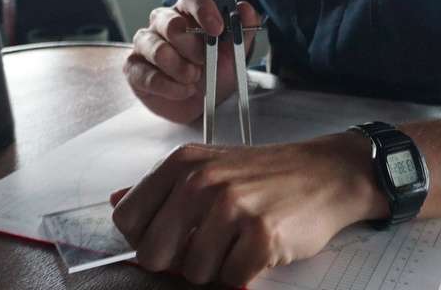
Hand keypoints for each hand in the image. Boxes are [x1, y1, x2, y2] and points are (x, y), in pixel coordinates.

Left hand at [110, 133, 384, 286]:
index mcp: (181, 163)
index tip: (169, 237)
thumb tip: (116, 201)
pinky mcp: (261, 234)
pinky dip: (244, 273)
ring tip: (237, 240)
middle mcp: (201, 180)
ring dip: (216, 267)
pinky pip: (231, 281)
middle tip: (207, 244)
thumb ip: (160, 186)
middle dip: (178, 260)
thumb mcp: (207, 164)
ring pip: (192, 273)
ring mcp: (231, 206)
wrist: (323, 173)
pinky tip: (258, 247)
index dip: (145, 238)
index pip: (127, 219)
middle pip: (153, 254)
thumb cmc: (265, 174)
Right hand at [122, 0, 261, 123]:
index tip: (217, 28)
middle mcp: (163, 22)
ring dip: (182, 69)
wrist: (199, 105)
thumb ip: (243, 30)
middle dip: (192, 47)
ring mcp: (145, 43)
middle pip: (171, 23)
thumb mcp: (234, 53)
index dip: (204, 9)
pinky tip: (183, 90)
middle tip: (203, 61)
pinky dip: (171, 87)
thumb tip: (246, 10)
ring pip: (159, 50)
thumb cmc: (213, 72)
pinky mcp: (133, 67)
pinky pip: (149, 75)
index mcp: (187, 12)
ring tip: (193, 78)